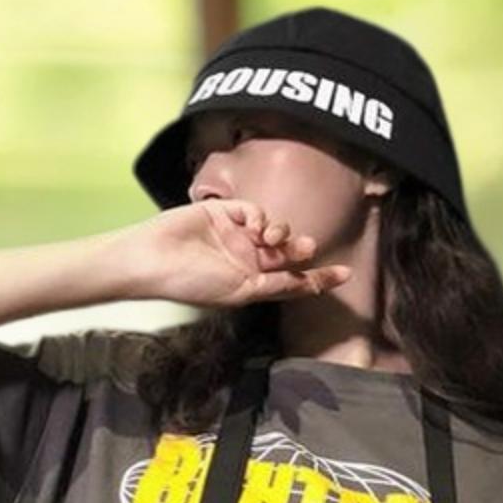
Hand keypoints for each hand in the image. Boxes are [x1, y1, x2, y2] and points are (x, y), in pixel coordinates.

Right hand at [124, 200, 353, 307]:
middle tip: (307, 247)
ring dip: (281, 232)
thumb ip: (275, 285)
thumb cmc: (194, 283)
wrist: (156, 260)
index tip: (345, 275)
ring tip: (272, 238)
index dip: (319, 278)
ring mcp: (236, 235)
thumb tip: (308, 283)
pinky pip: (253, 210)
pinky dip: (260, 216)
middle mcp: (248, 259)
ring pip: (275, 229)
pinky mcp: (224, 213)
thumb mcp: (241, 291)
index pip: (293, 281)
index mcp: (253, 283)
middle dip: (300, 249)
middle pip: (288, 253)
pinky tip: (253, 225)